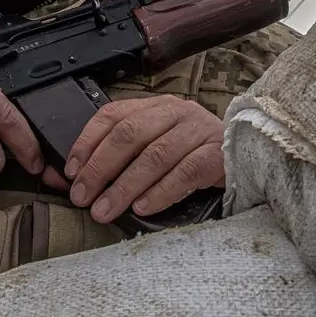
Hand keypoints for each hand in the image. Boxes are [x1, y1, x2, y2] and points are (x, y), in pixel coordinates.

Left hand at [45, 94, 224, 224]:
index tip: (70, 171)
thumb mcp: (156, 146)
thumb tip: (68, 177)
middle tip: (82, 197)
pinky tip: (143, 208)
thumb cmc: (192, 154)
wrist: (248, 155)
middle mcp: (177, 112)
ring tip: (105, 210)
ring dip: (124, 186)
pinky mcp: (218, 155)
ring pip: (155, 155)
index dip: (87, 142)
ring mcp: (199, 131)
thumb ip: (118, 158)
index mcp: (156, 106)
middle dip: (100, 167)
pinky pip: (185, 172)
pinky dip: (160, 192)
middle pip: (130, 134)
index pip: (113, 114)